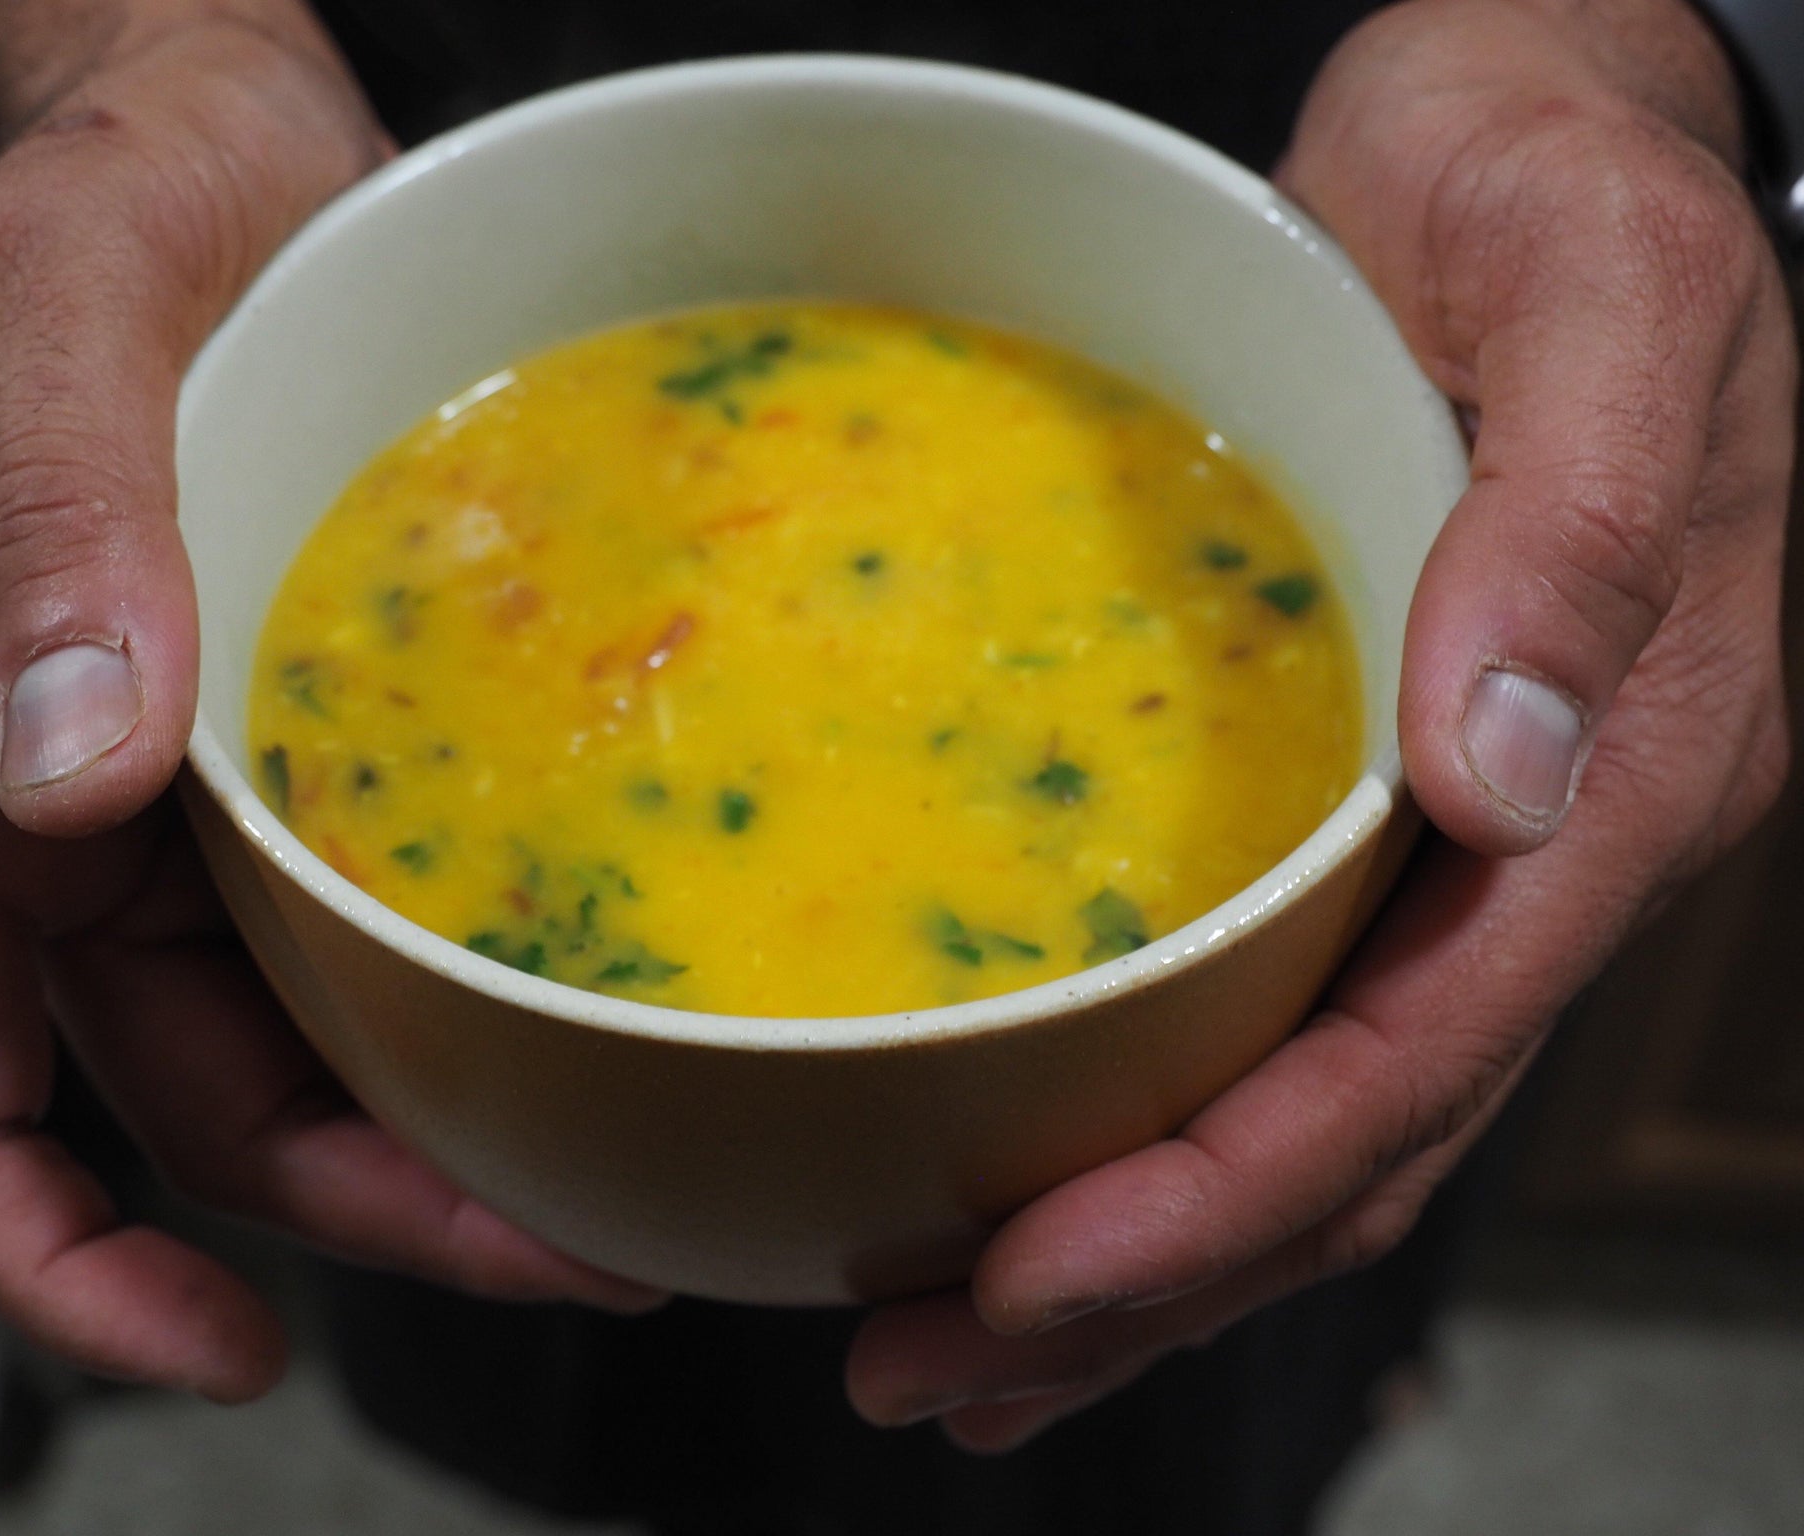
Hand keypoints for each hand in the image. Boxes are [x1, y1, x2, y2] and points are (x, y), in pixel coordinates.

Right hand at [0, 7, 660, 1404]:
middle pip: (205, 1110)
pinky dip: (478, 995)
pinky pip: (396, 917)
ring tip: (622, 1175)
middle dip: (367, 1217)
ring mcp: (221, 798)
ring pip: (320, 1042)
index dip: (51, 1267)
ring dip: (452, 1135)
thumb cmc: (115, 204)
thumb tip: (66, 770)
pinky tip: (603, 1005)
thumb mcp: (66, 320)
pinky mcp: (335, 744)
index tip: (207, 1349)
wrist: (231, 137)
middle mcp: (90, 821)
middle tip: (566, 1255)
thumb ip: (56, 534)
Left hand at [846, 0, 1795, 1449]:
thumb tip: (1507, 777)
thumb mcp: (1597, 292)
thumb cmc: (1567, 181)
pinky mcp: (1368, 801)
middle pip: (1350, 1143)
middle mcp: (1536, 845)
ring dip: (1140, 1256)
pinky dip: (1158, 1126)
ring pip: (1310, 1118)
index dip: (1230, 1195)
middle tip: (930, 1372)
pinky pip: (1277, 1014)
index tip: (1035, 1280)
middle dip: (1145, 1282)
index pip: (1421, 1051)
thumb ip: (1574, 529)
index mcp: (1625, 760)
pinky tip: (1035, 1183)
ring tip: (953, 1353)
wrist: (1550, 130)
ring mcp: (1458, 841)